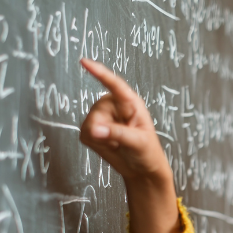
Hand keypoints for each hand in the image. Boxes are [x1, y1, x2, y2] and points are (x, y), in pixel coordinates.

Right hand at [79, 58, 170, 183]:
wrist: (142, 170)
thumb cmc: (147, 152)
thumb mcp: (139, 142)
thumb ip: (118, 134)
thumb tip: (95, 129)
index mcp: (130, 102)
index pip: (114, 85)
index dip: (99, 73)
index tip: (85, 62)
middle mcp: (113, 105)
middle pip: (96, 113)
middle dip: (105, 131)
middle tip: (121, 141)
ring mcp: (101, 116)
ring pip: (88, 125)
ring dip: (101, 139)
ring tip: (117, 143)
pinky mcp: (92, 128)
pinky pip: (84, 134)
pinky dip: (96, 144)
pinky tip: (110, 146)